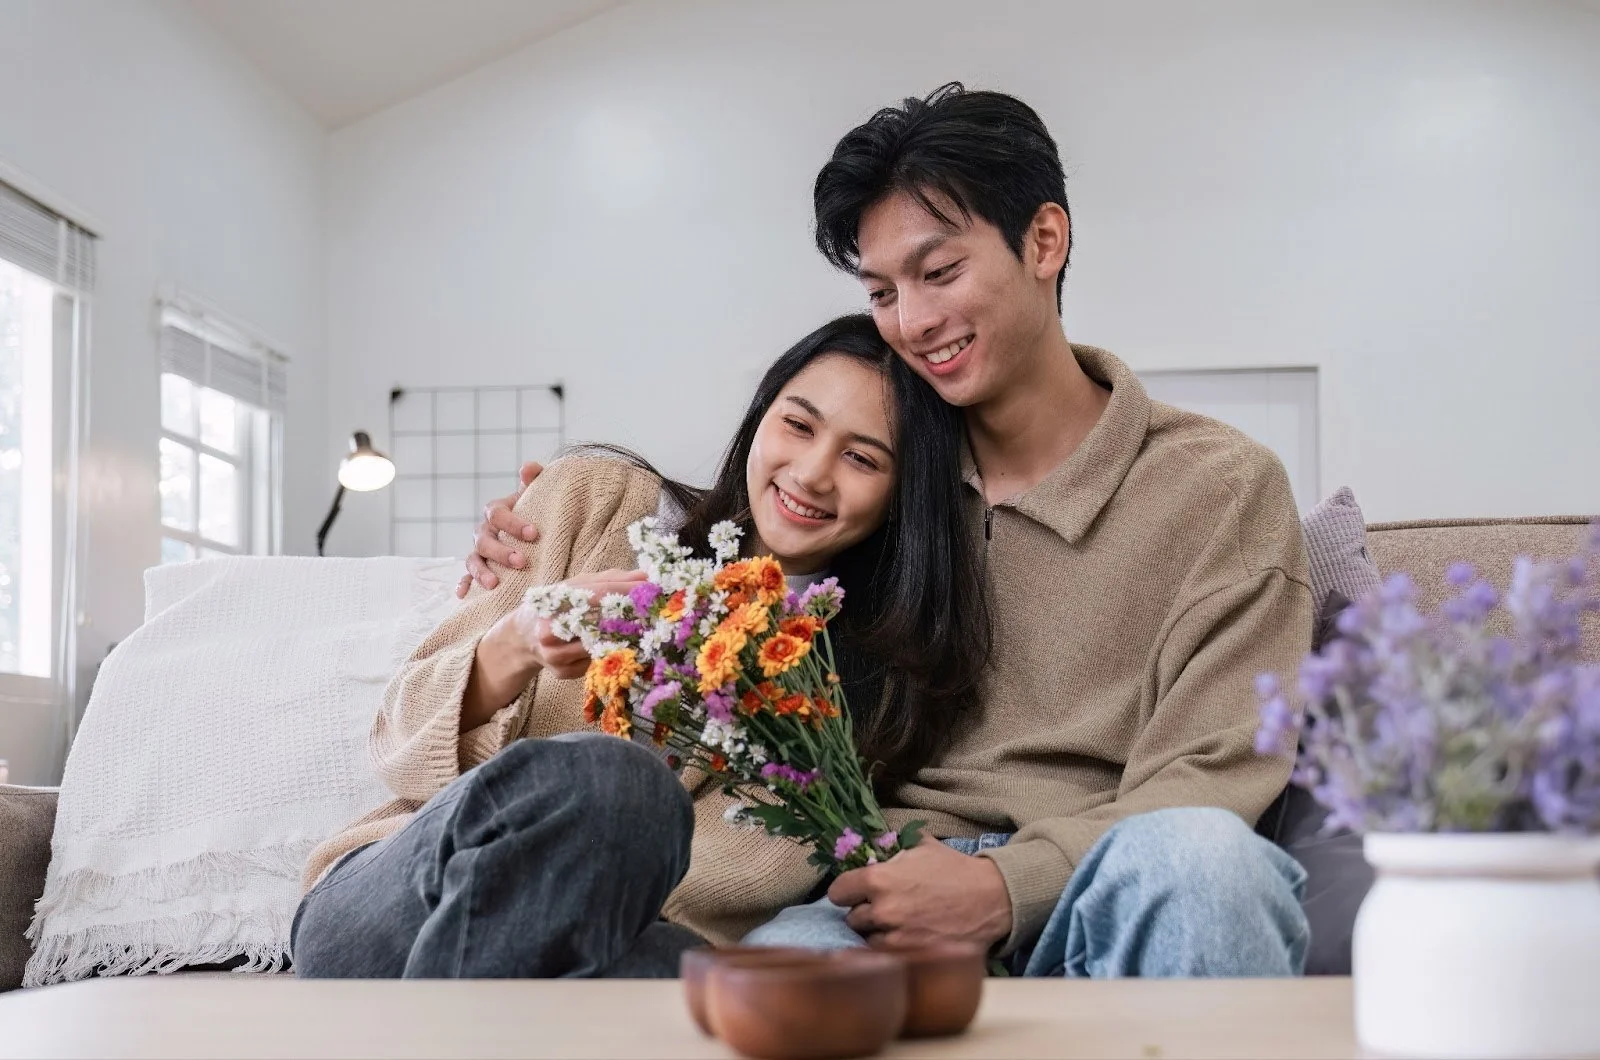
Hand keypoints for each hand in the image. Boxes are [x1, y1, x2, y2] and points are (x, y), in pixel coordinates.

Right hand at [459, 462, 543, 597]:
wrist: (534, 533)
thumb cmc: (535, 511)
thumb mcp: (536, 495)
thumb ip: (535, 478)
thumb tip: (528, 468)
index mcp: (496, 512)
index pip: (497, 514)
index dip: (513, 523)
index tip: (534, 533)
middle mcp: (484, 532)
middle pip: (484, 540)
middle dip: (501, 552)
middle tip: (521, 561)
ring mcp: (479, 552)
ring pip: (473, 560)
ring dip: (481, 572)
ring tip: (495, 584)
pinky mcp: (479, 570)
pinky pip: (466, 578)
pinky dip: (463, 585)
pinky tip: (464, 596)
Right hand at [493, 568, 647, 678]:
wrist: (524, 637)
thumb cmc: (558, 607)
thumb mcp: (577, 587)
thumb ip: (609, 580)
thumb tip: (644, 575)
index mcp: (554, 600)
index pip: (597, 593)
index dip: (625, 590)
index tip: (649, 587)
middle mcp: (550, 628)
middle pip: (599, 623)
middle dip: (628, 618)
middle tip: (652, 611)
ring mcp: (554, 654)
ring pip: (599, 646)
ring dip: (623, 639)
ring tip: (639, 629)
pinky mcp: (561, 672)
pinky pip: (594, 663)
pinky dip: (608, 654)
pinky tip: (614, 646)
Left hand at [827, 839, 1013, 950]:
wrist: (990, 900)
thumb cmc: (955, 870)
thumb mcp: (922, 846)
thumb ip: (893, 846)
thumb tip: (872, 842)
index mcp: (879, 879)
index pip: (838, 891)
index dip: (846, 891)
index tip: (855, 892)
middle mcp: (882, 910)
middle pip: (852, 917)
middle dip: (864, 912)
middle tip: (883, 908)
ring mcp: (894, 936)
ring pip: (867, 939)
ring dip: (877, 932)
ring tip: (897, 924)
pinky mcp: (909, 956)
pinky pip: (885, 955)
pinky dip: (891, 948)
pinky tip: (905, 938)